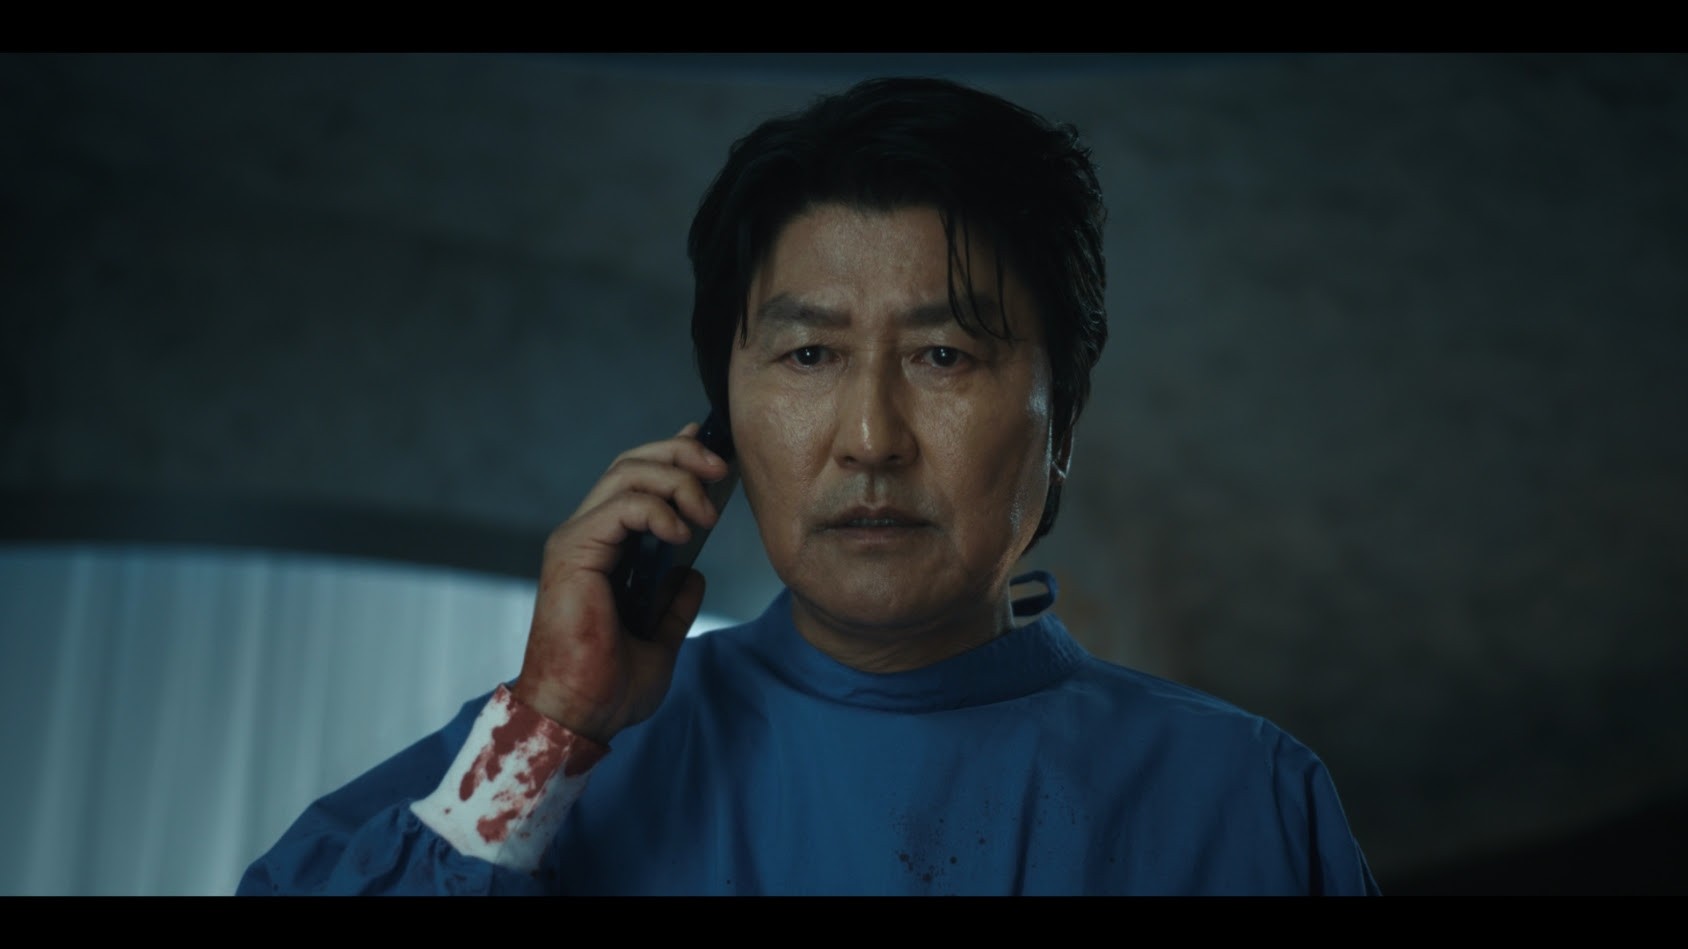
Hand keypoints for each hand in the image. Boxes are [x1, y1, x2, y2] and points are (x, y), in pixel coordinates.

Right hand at [512, 422, 730, 744]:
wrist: (581, 717)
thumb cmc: (609, 688)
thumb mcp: (660, 641)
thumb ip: (674, 605)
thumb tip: (692, 575)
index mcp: (601, 551)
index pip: (634, 482)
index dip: (673, 455)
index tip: (713, 452)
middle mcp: (585, 536)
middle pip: (631, 463)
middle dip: (682, 454)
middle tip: (721, 470)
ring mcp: (576, 540)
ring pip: (627, 473)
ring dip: (678, 480)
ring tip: (707, 513)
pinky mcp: (573, 552)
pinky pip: (621, 506)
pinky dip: (658, 510)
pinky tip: (682, 534)